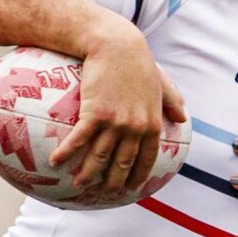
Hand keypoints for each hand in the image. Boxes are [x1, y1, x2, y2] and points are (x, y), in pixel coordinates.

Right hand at [48, 20, 186, 199]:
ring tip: (77, 183)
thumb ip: (172, 99)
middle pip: (122, 164)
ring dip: (87, 173)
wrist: (116, 44)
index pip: (147, 158)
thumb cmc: (137, 60)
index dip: (139, 176)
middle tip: (103, 192)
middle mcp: (135, 128)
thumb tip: (182, 116)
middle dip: (112, 182)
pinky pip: (79, 140)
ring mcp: (115, 123)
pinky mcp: (95, 114)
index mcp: (151, 123)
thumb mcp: (160, 80)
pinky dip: (67, 152)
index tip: (132, 188)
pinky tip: (55, 161)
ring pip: (99, 157)